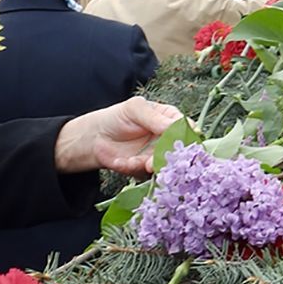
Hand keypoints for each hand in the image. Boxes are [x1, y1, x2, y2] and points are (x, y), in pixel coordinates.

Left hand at [54, 96, 182, 175]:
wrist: (95, 137)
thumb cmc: (116, 117)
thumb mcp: (135, 109)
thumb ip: (155, 118)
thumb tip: (176, 126)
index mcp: (169, 120)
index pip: (187, 128)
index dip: (188, 136)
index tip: (182, 143)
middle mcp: (167, 140)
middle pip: (179, 151)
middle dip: (169, 156)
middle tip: (157, 159)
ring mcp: (157, 156)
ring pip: (164, 165)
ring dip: (150, 165)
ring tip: (136, 162)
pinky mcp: (145, 170)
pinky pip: (146, 174)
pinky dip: (134, 169)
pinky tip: (121, 162)